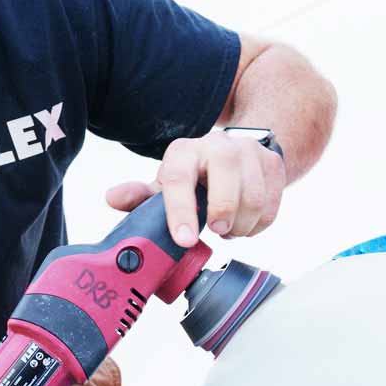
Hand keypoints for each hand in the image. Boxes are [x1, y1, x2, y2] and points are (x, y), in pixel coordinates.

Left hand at [106, 131, 286, 246]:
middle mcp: (218, 145)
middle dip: (222, 214)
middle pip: (227, 182)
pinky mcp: (274, 164)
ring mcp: (249, 152)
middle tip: (217, 231)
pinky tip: (244, 222)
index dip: (180, 212)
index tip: (183, 240)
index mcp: (184, 151)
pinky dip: (258, 224)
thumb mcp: (166, 185)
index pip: (179, 178)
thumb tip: (112, 198)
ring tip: (228, 228)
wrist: (237, 154)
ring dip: (241, 225)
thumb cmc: (195, 176)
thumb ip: (141, 196)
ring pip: (254, 198)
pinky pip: (271, 205)